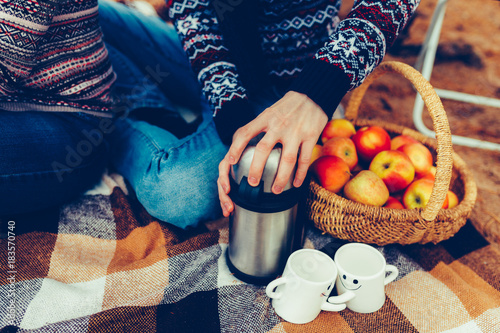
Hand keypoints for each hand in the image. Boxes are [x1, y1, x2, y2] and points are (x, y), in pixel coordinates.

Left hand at [217, 91, 328, 216]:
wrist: (313, 94)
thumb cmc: (286, 107)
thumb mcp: (268, 112)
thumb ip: (257, 127)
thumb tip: (238, 143)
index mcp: (265, 118)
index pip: (245, 133)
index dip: (236, 147)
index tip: (231, 161)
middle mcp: (279, 125)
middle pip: (264, 149)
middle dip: (256, 168)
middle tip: (252, 183)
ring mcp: (295, 132)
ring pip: (287, 159)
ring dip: (281, 177)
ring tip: (275, 190)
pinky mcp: (310, 136)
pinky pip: (304, 159)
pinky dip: (300, 174)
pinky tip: (295, 184)